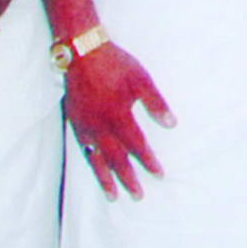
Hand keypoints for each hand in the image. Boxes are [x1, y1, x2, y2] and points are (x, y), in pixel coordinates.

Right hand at [64, 43, 174, 196]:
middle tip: (137, 195)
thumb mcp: (142, 80)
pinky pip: (83, 146)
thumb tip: (171, 124)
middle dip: (128, 178)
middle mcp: (100, 125)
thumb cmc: (116, 64)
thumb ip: (156, 104)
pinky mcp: (75, 120)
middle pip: (116, 159)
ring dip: (105, 177)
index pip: (136, 146)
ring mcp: (85, 124)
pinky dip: (91, 160)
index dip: (148, 161)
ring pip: (96, 157)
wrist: (82, 52)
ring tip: (112, 195)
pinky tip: (95, 166)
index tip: (159, 174)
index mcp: (118, 117)